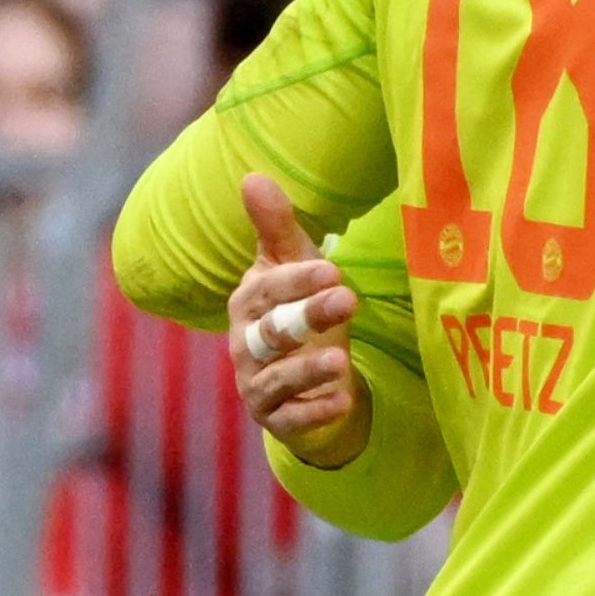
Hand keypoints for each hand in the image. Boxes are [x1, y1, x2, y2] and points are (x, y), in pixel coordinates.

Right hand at [228, 174, 368, 468]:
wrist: (303, 378)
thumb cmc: (296, 308)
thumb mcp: (293, 266)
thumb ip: (276, 227)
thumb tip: (252, 176)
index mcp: (248, 302)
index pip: (268, 289)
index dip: (297, 279)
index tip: (332, 269)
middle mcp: (246, 345)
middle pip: (273, 332)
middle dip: (308, 316)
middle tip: (348, 299)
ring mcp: (258, 384)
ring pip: (278, 379)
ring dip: (308, 370)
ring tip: (341, 359)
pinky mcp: (276, 419)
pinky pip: (292, 419)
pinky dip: (316, 413)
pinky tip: (343, 400)